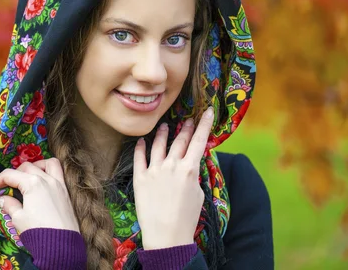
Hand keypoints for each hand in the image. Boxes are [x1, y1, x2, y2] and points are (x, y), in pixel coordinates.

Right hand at [0, 158, 79, 233]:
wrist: (61, 244)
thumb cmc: (38, 230)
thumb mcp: (18, 218)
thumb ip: (9, 205)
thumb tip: (1, 198)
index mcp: (32, 183)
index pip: (10, 175)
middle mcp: (46, 179)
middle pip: (26, 167)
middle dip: (13, 174)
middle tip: (6, 186)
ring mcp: (58, 183)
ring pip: (46, 163)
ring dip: (35, 166)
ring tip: (27, 177)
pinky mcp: (65, 190)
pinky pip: (58, 171)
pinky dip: (49, 170)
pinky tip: (43, 180)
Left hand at [133, 107, 214, 249]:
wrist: (166, 236)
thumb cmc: (187, 218)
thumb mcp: (198, 194)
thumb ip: (193, 175)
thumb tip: (189, 166)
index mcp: (189, 169)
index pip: (199, 140)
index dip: (204, 124)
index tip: (208, 111)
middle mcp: (171, 165)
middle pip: (180, 140)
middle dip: (185, 127)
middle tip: (188, 119)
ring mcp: (154, 170)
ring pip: (158, 144)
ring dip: (163, 133)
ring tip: (165, 126)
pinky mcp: (140, 177)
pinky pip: (140, 157)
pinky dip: (141, 147)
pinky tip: (142, 141)